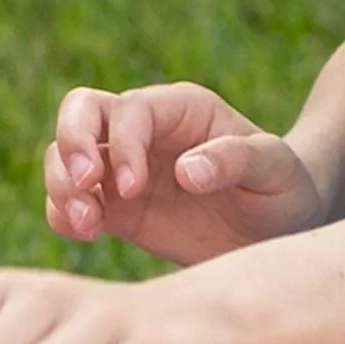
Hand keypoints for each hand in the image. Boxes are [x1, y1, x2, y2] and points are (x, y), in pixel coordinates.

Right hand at [44, 83, 323, 261]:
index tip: (133, 189)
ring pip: (62, 154)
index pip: (130, 110)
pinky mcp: (113, 206)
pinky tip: (85, 234)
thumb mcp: (277, 171)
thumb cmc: (283, 190)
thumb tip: (186, 171)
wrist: (277, 231)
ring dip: (61, 186)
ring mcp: (122, 167)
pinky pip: (66, 200)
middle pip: (80, 111)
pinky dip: (61, 213)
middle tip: (84, 188)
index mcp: (182, 110)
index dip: (122, 146)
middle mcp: (144, 130)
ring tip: (88, 225)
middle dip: (72, 146)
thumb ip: (237, 160)